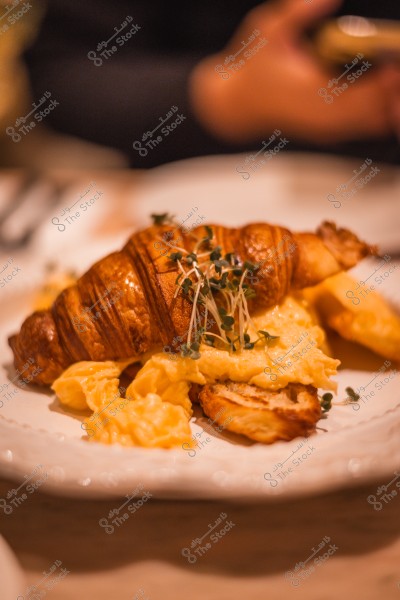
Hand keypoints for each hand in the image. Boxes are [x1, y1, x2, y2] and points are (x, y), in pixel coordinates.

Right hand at [190, 0, 399, 143]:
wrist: (234, 105)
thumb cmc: (250, 66)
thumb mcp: (267, 29)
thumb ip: (300, 11)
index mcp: (311, 93)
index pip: (363, 92)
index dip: (387, 79)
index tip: (396, 59)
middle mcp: (322, 116)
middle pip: (376, 111)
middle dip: (392, 90)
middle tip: (399, 64)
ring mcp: (326, 128)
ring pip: (374, 123)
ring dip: (389, 103)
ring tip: (393, 76)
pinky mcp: (328, 131)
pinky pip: (364, 126)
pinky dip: (381, 111)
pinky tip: (387, 89)